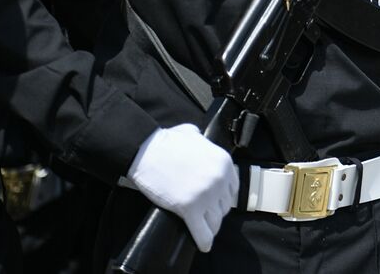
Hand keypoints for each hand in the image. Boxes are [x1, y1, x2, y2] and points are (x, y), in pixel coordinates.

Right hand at [126, 124, 237, 252]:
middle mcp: (219, 180)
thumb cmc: (166, 142)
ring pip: (215, 221)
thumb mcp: (192, 134)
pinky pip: (202, 232)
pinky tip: (204, 245)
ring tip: (203, 229)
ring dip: (210, 226)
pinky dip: (204, 241)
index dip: (223, 198)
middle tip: (205, 215)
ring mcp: (206, 195)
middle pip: (224, 206)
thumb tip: (198, 138)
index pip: (232, 189)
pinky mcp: (189, 208)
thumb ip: (201, 140)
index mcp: (224, 163)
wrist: (147, 151)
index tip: (216, 203)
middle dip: (215, 211)